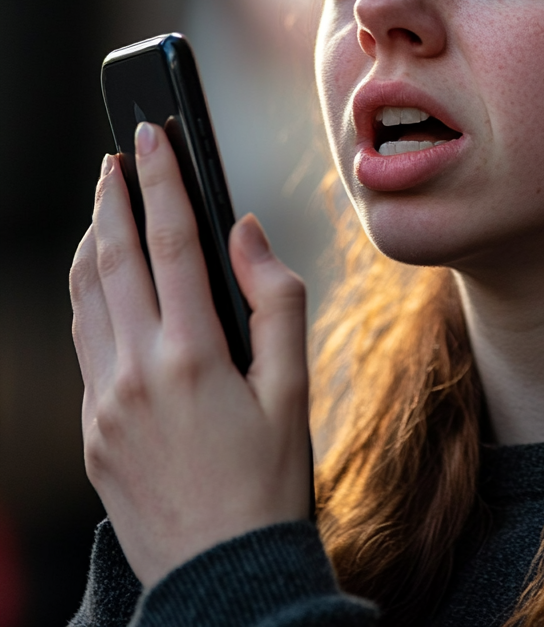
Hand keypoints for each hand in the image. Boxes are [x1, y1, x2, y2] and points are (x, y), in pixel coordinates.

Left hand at [70, 122, 310, 586]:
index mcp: (192, 355)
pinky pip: (83, 343)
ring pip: (85, 297)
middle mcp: (135, 372)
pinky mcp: (90, 428)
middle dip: (111, 197)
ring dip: (92, 241)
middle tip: (115, 157)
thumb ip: (274, 300)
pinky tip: (104, 282)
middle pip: (113, 258)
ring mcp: (103, 402)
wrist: (219, 570)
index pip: (169, 243)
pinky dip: (89, 296)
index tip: (151, 138)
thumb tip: (246, 235)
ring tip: (103, 206)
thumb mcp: (293, 388)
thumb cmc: (268, 479)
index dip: (161, 181)